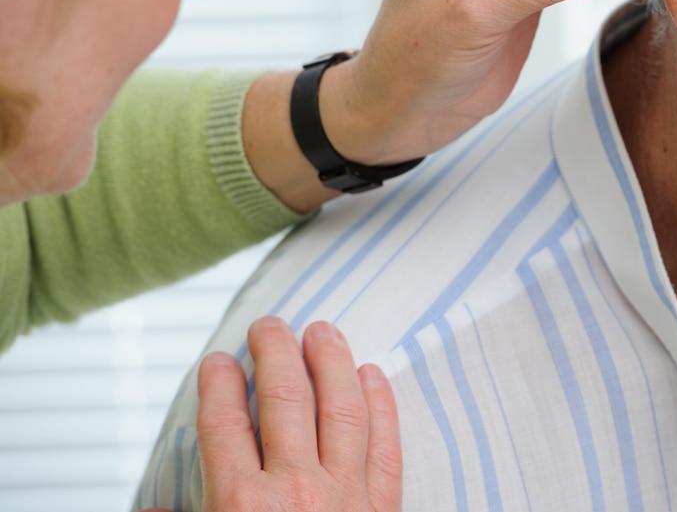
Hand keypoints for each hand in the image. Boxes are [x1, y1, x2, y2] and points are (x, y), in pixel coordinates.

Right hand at [185, 317, 401, 511]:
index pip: (225, 425)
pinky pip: (385, 447)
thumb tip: (148, 509)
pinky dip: (381, 405)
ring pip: (342, 410)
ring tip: (323, 331)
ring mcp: (346, 497)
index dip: (219, 385)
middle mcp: (295, 492)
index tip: (219, 359)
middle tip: (270, 325)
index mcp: (240, 504)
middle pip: (285, 400)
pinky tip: (371, 375)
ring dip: (333, 363)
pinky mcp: (384, 509)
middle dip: (276, 353)